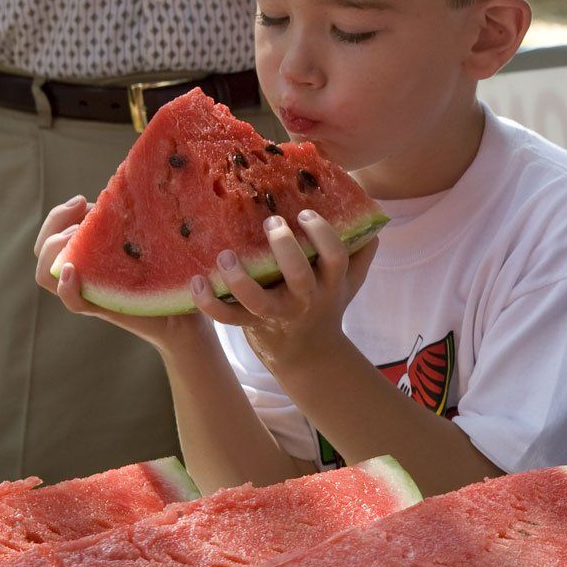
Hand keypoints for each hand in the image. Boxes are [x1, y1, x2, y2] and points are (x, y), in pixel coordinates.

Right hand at [35, 195, 214, 350]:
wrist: (193, 307)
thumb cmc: (173, 269)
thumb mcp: (150, 238)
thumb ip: (134, 220)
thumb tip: (129, 186)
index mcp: (89, 255)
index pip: (52, 234)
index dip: (59, 215)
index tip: (84, 200)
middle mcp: (83, 273)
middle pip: (43, 251)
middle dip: (55, 224)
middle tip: (86, 211)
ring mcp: (90, 291)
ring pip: (47, 275)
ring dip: (55, 251)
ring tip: (76, 237)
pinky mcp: (104, 308)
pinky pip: (73, 302)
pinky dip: (67, 286)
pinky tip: (74, 269)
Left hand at [193, 211, 375, 369]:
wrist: (309, 353)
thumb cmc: (327, 305)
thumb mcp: (349, 283)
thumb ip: (360, 253)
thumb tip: (371, 218)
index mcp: (330, 283)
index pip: (335, 256)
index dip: (322, 233)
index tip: (304, 213)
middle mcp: (305, 299)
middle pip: (298, 275)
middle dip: (284, 247)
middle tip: (271, 222)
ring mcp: (277, 313)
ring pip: (256, 300)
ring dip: (239, 277)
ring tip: (225, 254)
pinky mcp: (251, 324)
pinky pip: (227, 317)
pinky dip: (208, 302)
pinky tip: (196, 280)